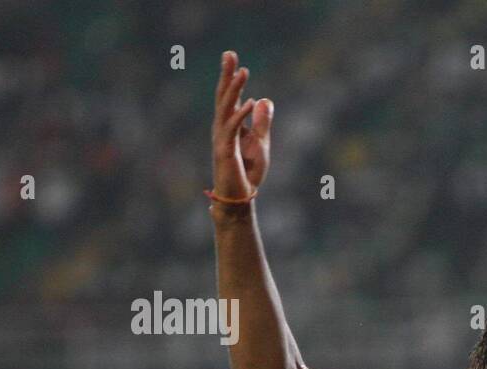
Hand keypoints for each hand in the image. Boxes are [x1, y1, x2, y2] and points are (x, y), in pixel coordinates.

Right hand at [211, 51, 273, 201]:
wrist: (241, 196)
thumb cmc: (248, 171)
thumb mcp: (260, 142)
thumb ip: (261, 122)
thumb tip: (264, 99)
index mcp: (230, 124)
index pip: (229, 96)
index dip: (230, 77)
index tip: (232, 57)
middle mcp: (222, 128)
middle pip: (224, 97)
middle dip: (227, 75)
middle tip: (229, 54)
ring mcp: (222, 138)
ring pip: (226, 109)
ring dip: (234, 90)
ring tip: (242, 72)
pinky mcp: (225, 151)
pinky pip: (233, 129)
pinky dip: (242, 115)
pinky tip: (251, 102)